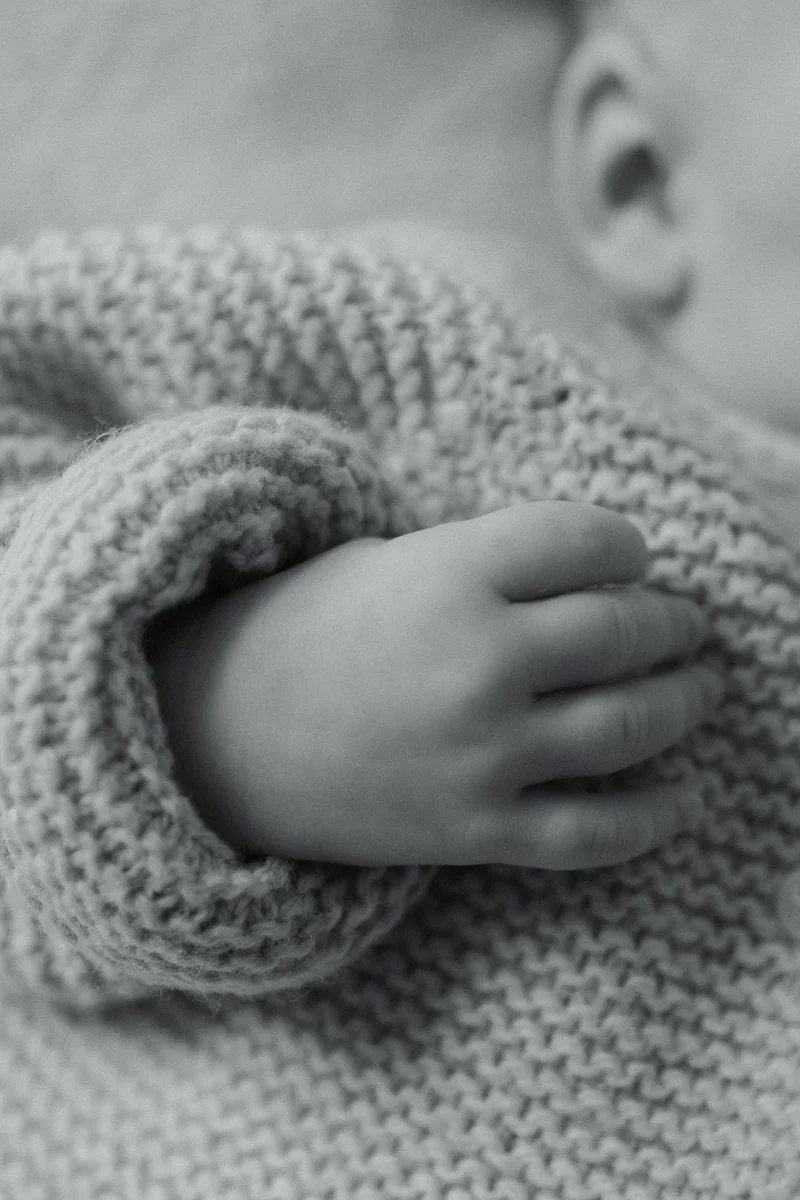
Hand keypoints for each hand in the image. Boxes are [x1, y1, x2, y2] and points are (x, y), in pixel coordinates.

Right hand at [146, 502, 723, 870]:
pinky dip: (656, 816)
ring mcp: (482, 753)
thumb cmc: (300, 630)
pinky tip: (687, 794)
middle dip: (672, 620)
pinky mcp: (474, 829)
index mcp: (452, 574)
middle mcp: (479, 661)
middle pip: (625, 629)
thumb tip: (594, 573)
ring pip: (631, 725)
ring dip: (686, 700)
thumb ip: (489, 563)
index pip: (593, 540)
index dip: (629, 545)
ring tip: (703, 684)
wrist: (216, 736)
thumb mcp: (387, 563)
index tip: (633, 557)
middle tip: (685, 621)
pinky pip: (595, 832)